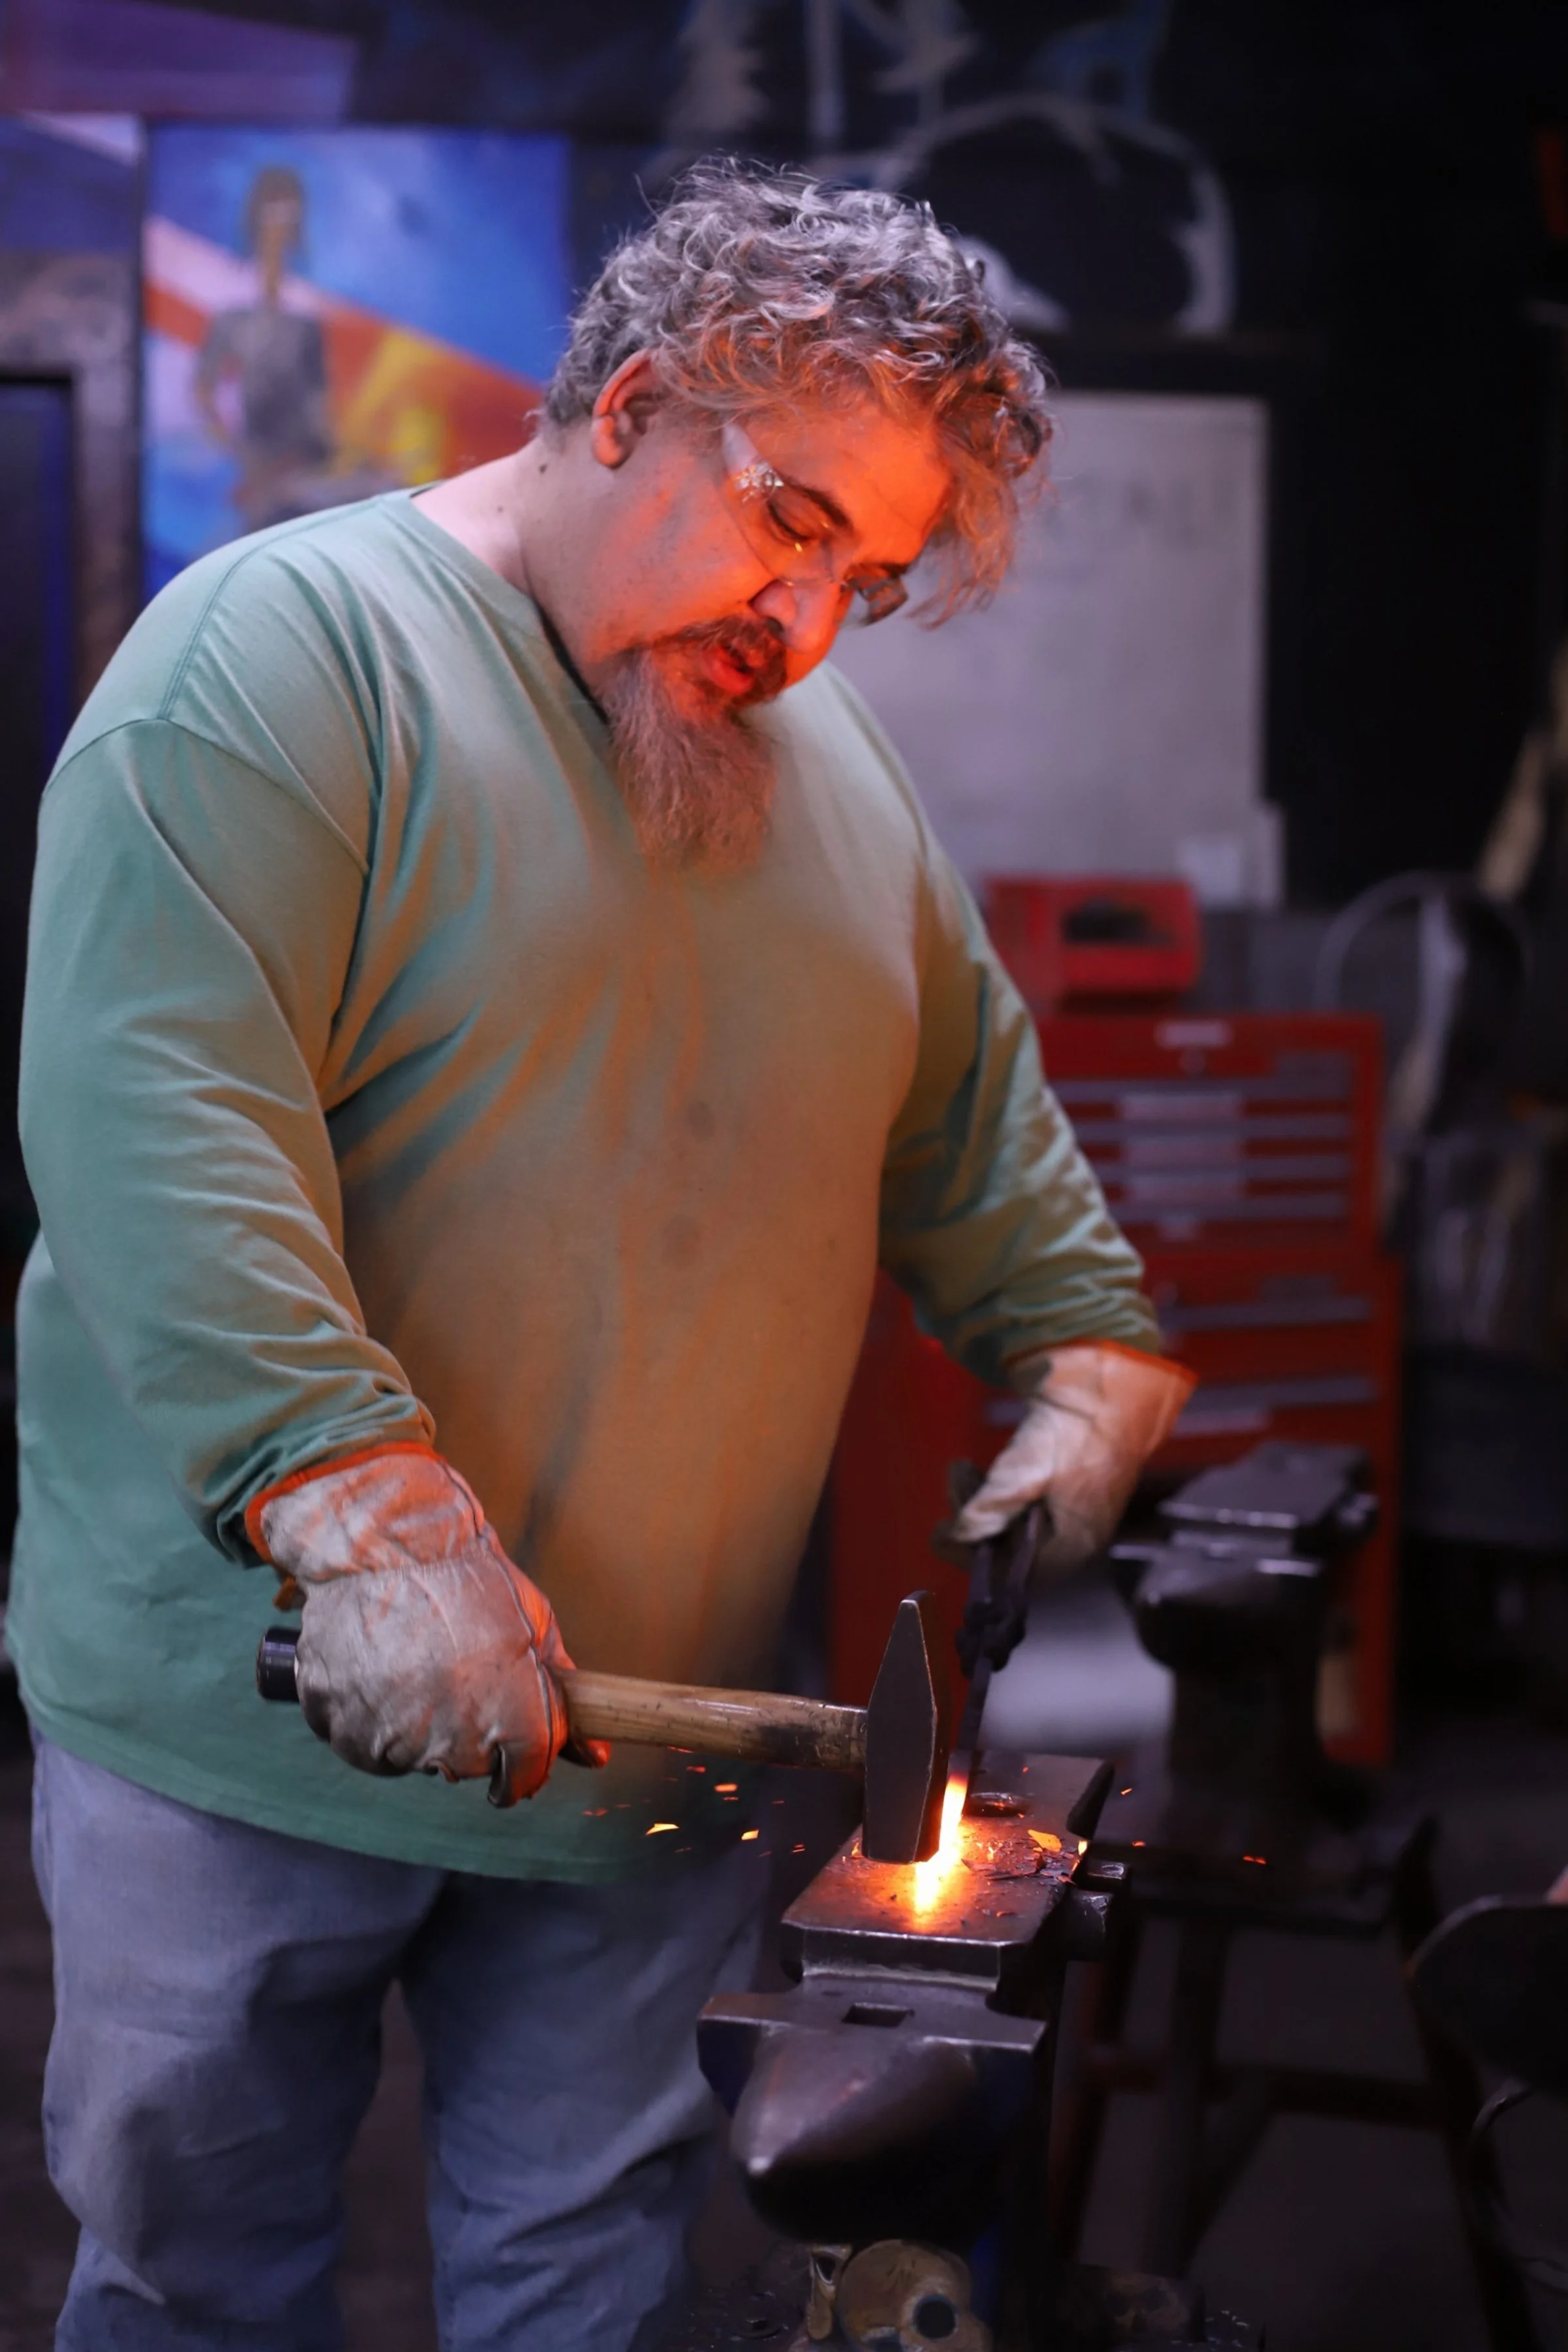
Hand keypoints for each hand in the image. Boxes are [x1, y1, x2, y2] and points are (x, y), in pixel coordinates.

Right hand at [251, 1448, 601, 1805]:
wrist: (388, 1547)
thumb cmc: (469, 1578)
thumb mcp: (536, 1626)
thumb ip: (563, 1695)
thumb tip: (595, 1754)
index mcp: (512, 1719)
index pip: (525, 1775)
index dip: (524, 1764)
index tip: (513, 1755)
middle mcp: (454, 1744)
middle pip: (470, 1766)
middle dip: (472, 1731)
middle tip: (458, 1672)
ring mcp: (393, 1740)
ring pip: (415, 1757)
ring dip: (419, 1726)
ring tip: (416, 1664)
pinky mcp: (343, 1728)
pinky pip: (365, 1742)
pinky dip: (371, 1717)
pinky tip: (381, 1671)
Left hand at [948, 1343, 1194, 1579]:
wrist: (1110, 1390)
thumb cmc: (1072, 1434)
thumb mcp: (1024, 1472)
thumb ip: (989, 1509)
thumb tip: (958, 1536)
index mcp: (1067, 1548)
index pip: (1007, 1570)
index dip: (968, 1552)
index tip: (941, 1528)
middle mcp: (1070, 1542)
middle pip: (1007, 1548)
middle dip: (973, 1517)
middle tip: (957, 1475)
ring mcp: (1070, 1517)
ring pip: (1010, 1525)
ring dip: (981, 1500)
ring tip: (963, 1466)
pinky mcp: (1065, 1493)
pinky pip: (1021, 1506)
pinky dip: (998, 1490)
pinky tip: (985, 1469)